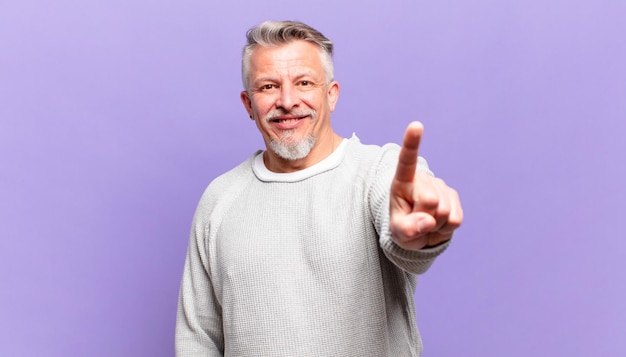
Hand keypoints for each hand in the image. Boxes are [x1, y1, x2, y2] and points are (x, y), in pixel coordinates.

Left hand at [389, 122, 462, 249]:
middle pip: (430, 201)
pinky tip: (439, 223)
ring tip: (427, 221)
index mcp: (402, 182)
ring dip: (436, 225)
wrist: (421, 233)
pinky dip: (446, 228)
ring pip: (444, 213)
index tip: (416, 125)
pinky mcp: (454, 197)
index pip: (406, 161)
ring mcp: (440, 187)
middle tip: (417, 220)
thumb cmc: (404, 228)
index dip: (412, 143)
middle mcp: (422, 180)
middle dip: (425, 218)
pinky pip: (455, 219)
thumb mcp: (398, 233)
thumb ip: (408, 230)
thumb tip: (428, 221)